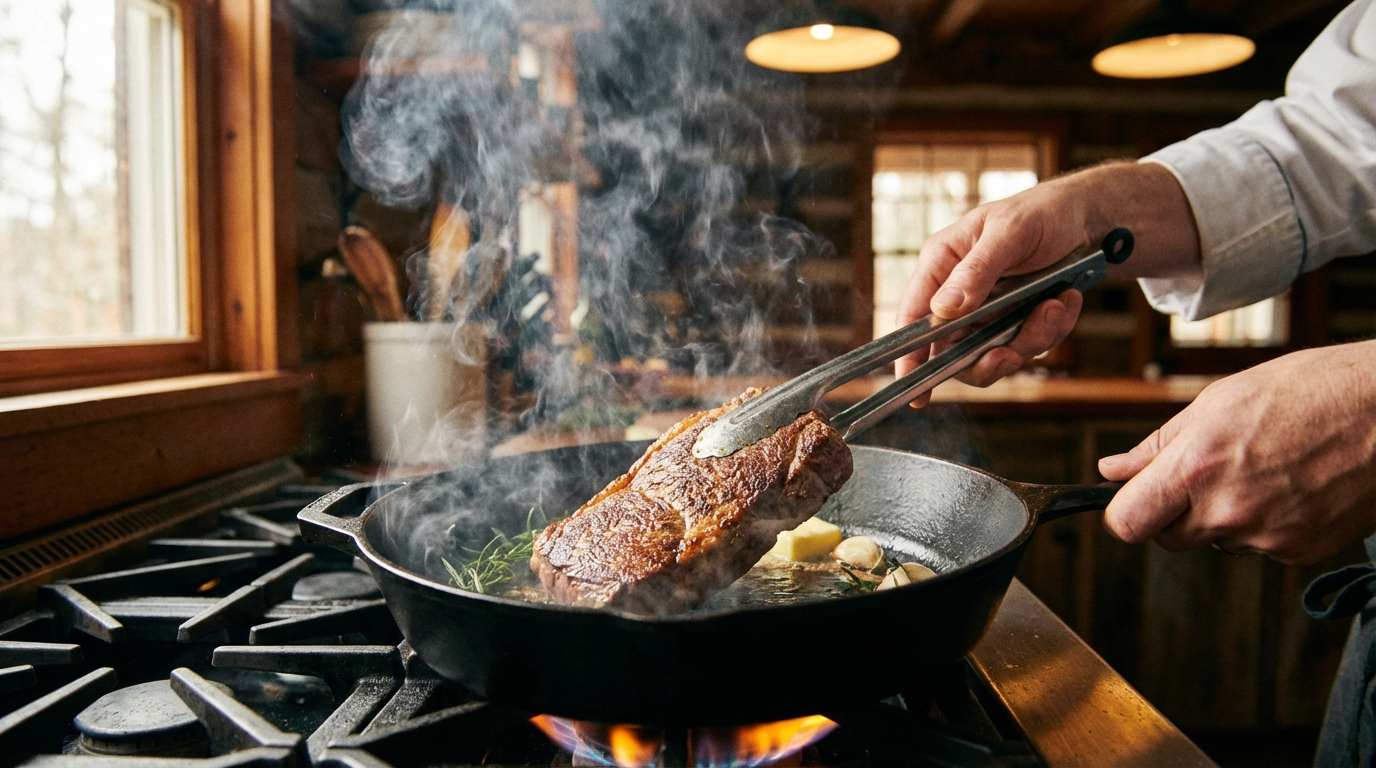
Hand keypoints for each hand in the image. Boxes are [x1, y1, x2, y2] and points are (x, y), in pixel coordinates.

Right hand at [894, 161, 1199, 401]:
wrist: (1085, 219)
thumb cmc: (1040, 213)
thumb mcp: (1010, 232)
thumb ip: (976, 270)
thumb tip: (943, 310)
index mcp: (942, 265)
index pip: (913, 317)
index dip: (909, 357)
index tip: (916, 393)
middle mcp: (958, 295)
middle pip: (953, 350)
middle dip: (986, 357)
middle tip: (1010, 355)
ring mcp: (987, 313)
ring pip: (994, 354)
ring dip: (1028, 339)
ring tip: (1055, 306)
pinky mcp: (1016, 322)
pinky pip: (1027, 346)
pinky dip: (1052, 329)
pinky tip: (1066, 301)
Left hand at [1098, 341, 1375, 564]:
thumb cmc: (1310, 390)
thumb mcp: (1219, 400)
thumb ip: (1158, 445)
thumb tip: (1112, 470)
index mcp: (1196, 467)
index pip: (1126, 523)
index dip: (1126, 512)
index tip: (1136, 498)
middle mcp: (1228, 510)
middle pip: (1168, 537)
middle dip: (1175, 512)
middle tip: (1211, 471)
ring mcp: (1266, 536)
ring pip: (1216, 540)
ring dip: (1224, 516)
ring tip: (1264, 468)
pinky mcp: (1300, 552)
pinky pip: (1260, 545)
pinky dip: (1267, 523)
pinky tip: (1293, 485)